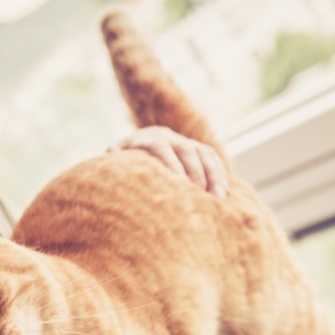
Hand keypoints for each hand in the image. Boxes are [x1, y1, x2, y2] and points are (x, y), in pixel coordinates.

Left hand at [110, 125, 228, 197]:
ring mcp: (182, 141)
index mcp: (145, 139)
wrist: (130, 156)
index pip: (161, 146)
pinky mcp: (194, 150)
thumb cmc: (120, 170)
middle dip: (195, 171)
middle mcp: (166, 136)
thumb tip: (111, 150)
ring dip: (213, 175)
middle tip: (201, 194)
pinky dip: (219, 173)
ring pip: (203, 152)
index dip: (171, 163)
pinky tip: (223, 193)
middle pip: (186, 148)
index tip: (180, 183)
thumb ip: (114, 160)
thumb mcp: (113, 166)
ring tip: (218, 198)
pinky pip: (211, 158)